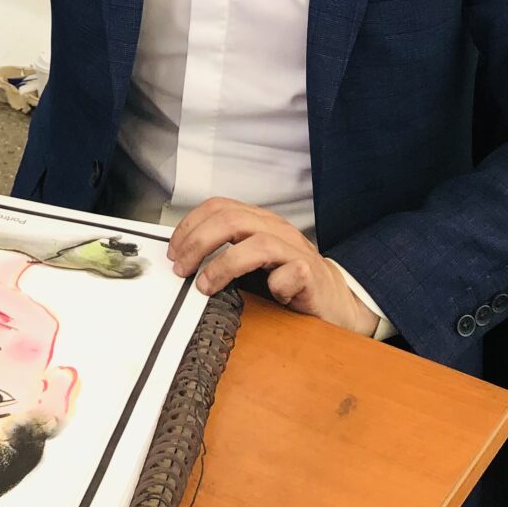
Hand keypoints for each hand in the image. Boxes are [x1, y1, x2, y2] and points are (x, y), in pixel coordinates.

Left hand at [167, 198, 380, 335]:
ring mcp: (295, 249)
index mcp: (258, 221)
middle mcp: (276, 229)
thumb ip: (224, 254)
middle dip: (198, 242)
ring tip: (206, 286)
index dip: (191, 225)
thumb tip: (183, 260)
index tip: (174, 250)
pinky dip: (275, 285)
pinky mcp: (311, 274)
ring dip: (224, 265)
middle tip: (181, 269)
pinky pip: (290, 273)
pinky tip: (269, 296)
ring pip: (257, 243)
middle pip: (231, 219)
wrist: (334, 299)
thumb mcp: (250, 263)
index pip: (219, 207)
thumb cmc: (287, 280)